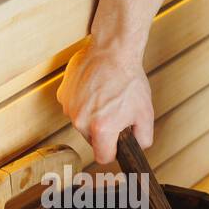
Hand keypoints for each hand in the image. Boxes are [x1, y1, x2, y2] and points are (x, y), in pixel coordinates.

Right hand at [58, 42, 154, 163]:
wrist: (113, 51)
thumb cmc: (128, 79)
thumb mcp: (145, 113)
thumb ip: (143, 138)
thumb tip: (137, 147)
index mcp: (101, 128)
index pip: (103, 157)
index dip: (113, 151)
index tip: (117, 142)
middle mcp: (81, 121)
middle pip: (91, 140)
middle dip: (102, 131)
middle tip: (114, 112)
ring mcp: (69, 107)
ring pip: (81, 123)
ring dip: (91, 116)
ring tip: (105, 97)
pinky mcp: (63, 95)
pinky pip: (73, 107)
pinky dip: (82, 102)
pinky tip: (94, 89)